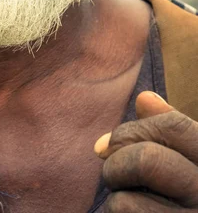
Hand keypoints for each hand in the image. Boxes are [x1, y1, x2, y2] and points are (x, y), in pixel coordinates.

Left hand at [94, 91, 197, 210]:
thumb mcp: (195, 163)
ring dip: (115, 200)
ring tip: (128, 201)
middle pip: (147, 160)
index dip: (134, 129)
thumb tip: (144, 98)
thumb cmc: (191, 198)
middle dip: (116, 163)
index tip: (110, 143)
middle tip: (112, 173)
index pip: (173, 128)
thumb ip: (174, 132)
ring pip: (126, 201)